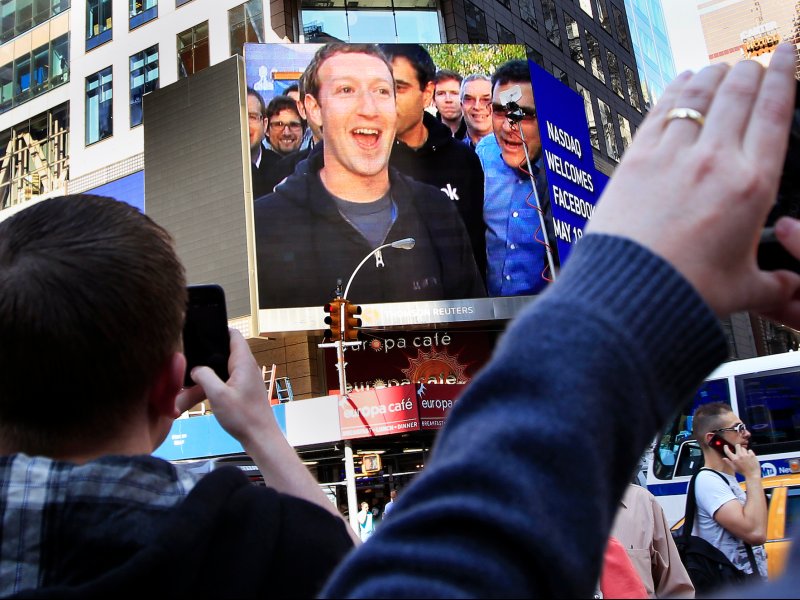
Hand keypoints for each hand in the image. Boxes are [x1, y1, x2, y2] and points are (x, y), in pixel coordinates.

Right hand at [179, 328, 279, 446]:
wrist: (260, 437)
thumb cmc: (243, 417)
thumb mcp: (217, 395)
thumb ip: (204, 376)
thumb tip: (196, 368)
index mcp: (244, 363)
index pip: (234, 335)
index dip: (219, 330)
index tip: (202, 332)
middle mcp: (249, 367)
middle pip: (229, 349)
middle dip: (211, 350)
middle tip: (193, 353)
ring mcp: (248, 378)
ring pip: (228, 365)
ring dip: (214, 367)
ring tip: (196, 370)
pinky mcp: (246, 389)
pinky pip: (230, 377)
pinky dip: (218, 379)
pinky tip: (206, 388)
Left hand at [589, 44, 798, 317]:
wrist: (628, 292)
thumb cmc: (682, 290)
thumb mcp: (743, 289)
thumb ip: (774, 284)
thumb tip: (789, 289)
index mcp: (751, 186)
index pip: (776, 112)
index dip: (786, 76)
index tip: (789, 56)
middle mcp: (714, 161)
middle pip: (738, 94)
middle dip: (750, 71)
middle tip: (755, 64)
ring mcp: (672, 155)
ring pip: (699, 95)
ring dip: (713, 75)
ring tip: (722, 68)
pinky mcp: (636, 159)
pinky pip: (661, 110)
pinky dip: (675, 90)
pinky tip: (681, 82)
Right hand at [723, 443, 760, 479]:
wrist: (752, 474)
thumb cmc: (744, 472)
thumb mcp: (734, 468)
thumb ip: (728, 462)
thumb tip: (724, 458)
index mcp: (734, 459)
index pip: (727, 451)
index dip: (726, 447)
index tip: (726, 446)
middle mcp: (740, 456)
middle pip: (737, 446)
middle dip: (737, 447)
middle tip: (738, 450)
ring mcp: (746, 455)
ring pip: (743, 448)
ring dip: (743, 450)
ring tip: (745, 455)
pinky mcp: (752, 455)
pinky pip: (750, 450)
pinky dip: (749, 452)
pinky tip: (749, 456)